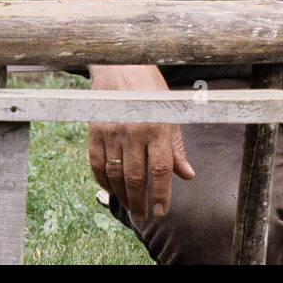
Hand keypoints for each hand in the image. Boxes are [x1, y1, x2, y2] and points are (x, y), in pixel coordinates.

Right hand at [86, 64, 196, 221]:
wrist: (121, 65)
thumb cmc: (151, 90)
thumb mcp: (171, 114)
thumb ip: (176, 148)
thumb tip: (188, 175)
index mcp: (158, 126)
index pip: (162, 169)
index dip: (163, 194)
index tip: (162, 211)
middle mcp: (135, 131)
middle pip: (137, 177)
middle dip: (140, 202)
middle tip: (144, 217)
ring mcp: (112, 132)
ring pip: (116, 174)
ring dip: (123, 195)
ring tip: (130, 207)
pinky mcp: (95, 131)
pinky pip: (97, 164)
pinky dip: (103, 180)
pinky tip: (112, 189)